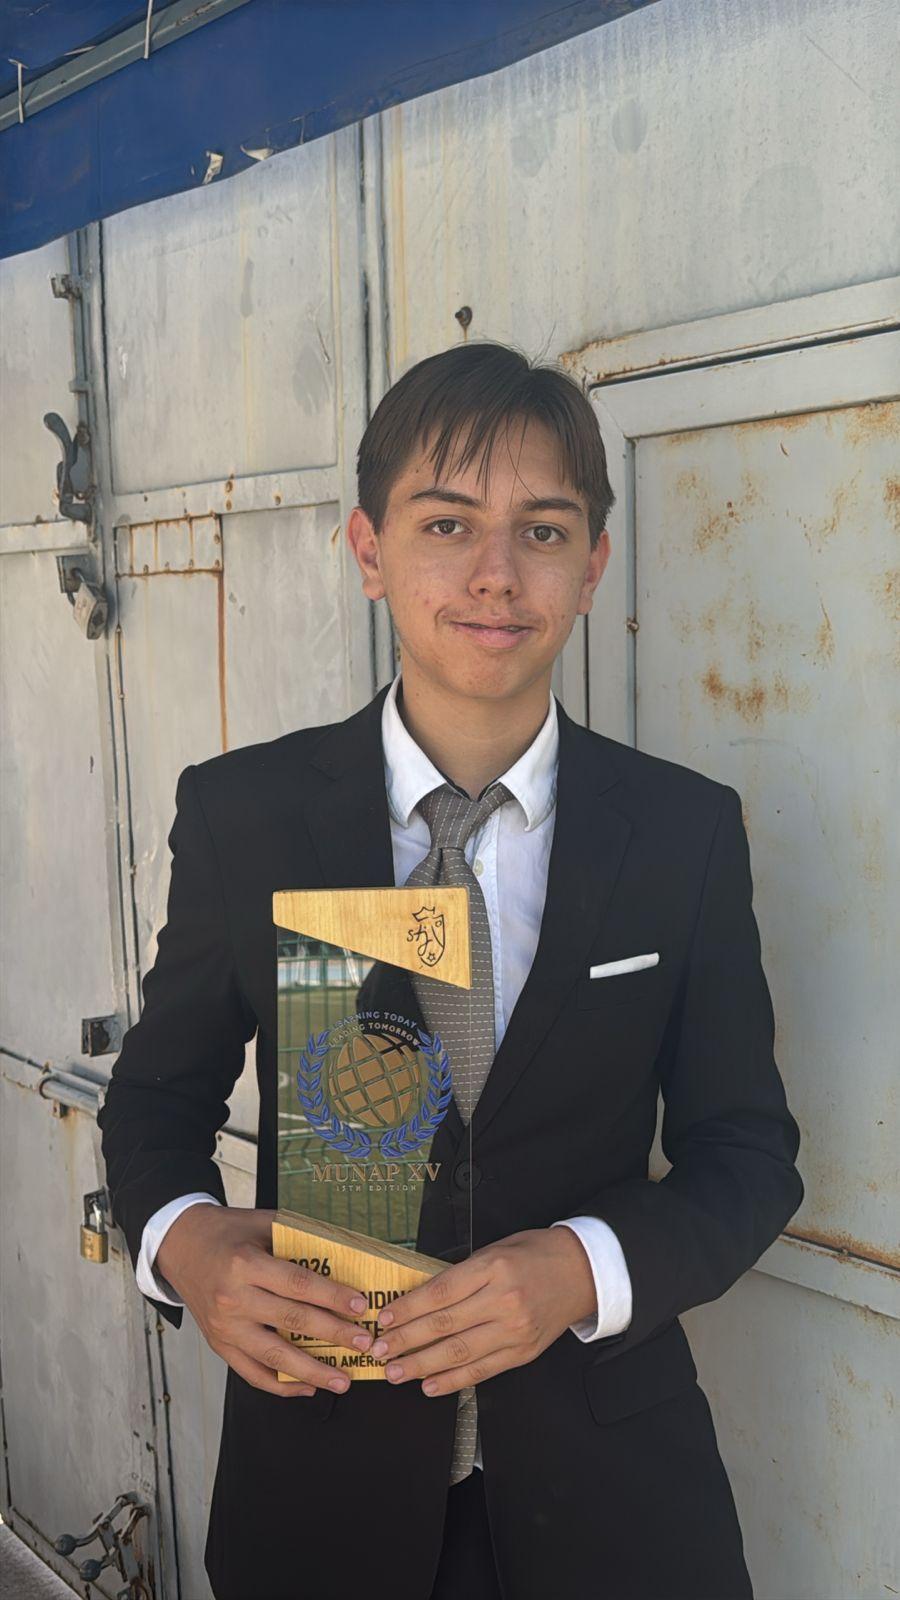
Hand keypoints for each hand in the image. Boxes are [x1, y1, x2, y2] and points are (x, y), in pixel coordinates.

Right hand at [155, 1204, 373, 1397]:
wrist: (179, 1245)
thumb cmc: (227, 1231)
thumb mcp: (260, 1222)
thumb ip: (297, 1236)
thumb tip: (345, 1251)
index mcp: (245, 1264)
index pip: (298, 1284)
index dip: (332, 1297)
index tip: (360, 1306)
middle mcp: (233, 1299)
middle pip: (292, 1322)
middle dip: (334, 1335)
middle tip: (365, 1344)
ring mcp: (224, 1327)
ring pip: (273, 1357)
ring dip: (312, 1372)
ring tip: (343, 1380)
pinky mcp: (219, 1345)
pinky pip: (252, 1374)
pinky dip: (281, 1385)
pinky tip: (307, 1388)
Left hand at [367, 1226, 596, 1396]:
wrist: (581, 1272)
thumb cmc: (535, 1255)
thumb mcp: (494, 1250)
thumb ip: (461, 1275)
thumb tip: (420, 1299)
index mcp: (493, 1268)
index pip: (440, 1292)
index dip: (408, 1309)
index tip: (386, 1319)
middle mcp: (503, 1301)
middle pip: (444, 1325)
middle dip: (406, 1340)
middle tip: (381, 1350)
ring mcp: (514, 1330)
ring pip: (459, 1353)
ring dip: (422, 1365)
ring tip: (396, 1372)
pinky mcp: (522, 1353)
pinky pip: (482, 1370)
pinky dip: (453, 1381)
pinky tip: (430, 1384)